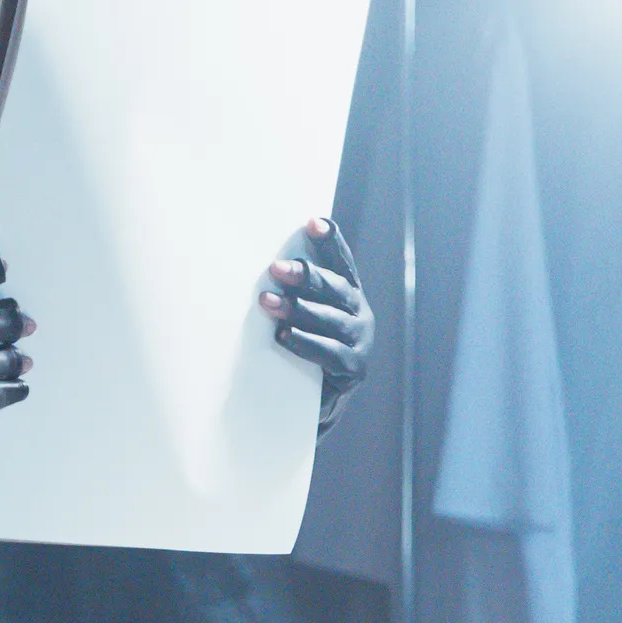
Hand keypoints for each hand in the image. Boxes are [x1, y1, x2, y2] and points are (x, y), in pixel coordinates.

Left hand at [259, 217, 372, 422]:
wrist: (315, 400)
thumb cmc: (301, 347)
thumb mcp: (299, 315)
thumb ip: (293, 292)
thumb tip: (261, 268)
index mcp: (348, 293)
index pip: (341, 262)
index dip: (330, 242)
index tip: (313, 223)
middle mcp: (359, 312)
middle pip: (335, 288)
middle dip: (305, 277)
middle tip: (276, 269)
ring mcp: (360, 340)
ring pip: (331, 320)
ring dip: (298, 310)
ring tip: (268, 304)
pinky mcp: (354, 368)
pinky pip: (328, 353)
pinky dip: (305, 343)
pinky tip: (283, 336)